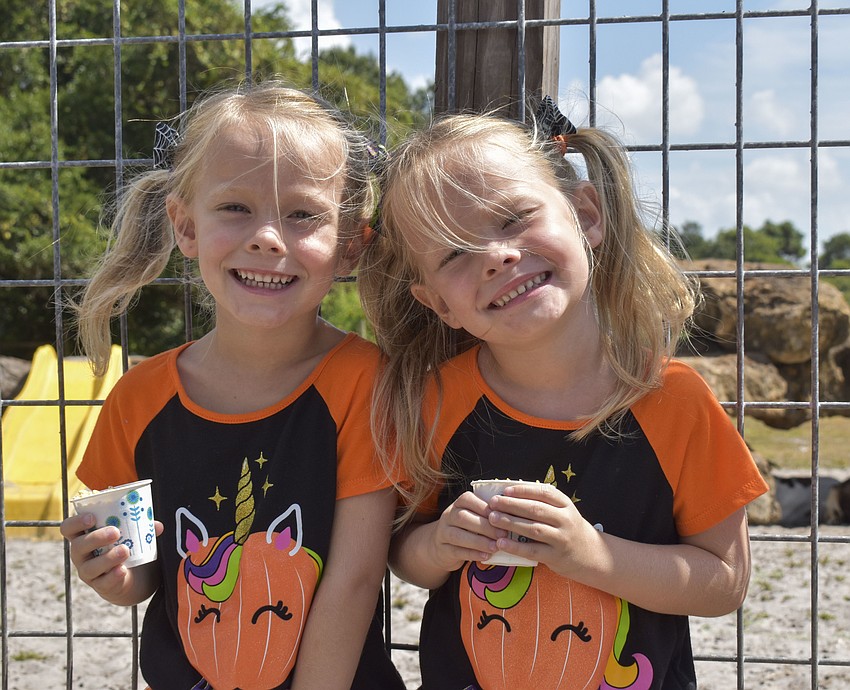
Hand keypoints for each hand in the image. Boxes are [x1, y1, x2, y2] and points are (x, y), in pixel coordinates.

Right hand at [60, 512, 163, 604]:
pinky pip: (103, 582)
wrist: (133, 578)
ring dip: (107, 558)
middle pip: (78, 546)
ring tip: (125, 550)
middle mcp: (81, 555)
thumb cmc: (126, 547)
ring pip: (90, 567)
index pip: (68, 528)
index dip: (75, 522)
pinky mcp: (101, 586)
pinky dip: (113, 576)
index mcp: (84, 536)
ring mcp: (89, 572)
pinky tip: (122, 570)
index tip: (91, 517)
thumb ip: (143, 527)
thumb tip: (157, 526)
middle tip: (116, 532)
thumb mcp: (132, 535)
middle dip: (96, 538)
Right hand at [427, 490, 507, 572]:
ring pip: (457, 535)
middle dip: (484, 526)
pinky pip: (456, 551)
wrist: (442, 546)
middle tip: (502, 534)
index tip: (500, 515)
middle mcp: (448, 516)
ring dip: (478, 541)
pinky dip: (472, 554)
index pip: (468, 499)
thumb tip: (510, 515)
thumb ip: (487, 514)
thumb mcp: (473, 516)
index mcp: (458, 504)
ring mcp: (443, 533)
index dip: (483, 507)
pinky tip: (485, 556)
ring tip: (495, 547)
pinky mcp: (443, 550)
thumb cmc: (466, 528)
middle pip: (463, 517)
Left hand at [486, 482, 600, 578]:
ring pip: (533, 529)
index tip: (505, 490)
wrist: (591, 554)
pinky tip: (501, 543)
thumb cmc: (569, 529)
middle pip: (535, 510)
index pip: (543, 493)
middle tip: (493, 503)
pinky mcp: (556, 556)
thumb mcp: (563, 511)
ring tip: (493, 519)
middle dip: (511, 505)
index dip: (523, 491)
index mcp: (566, 504)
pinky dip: (516, 547)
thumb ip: (543, 503)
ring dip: (511, 523)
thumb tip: (511, 494)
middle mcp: (565, 520)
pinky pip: (533, 551)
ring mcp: (562, 539)